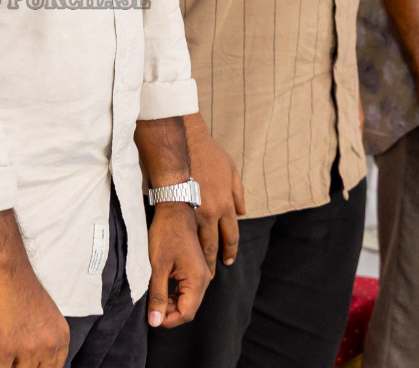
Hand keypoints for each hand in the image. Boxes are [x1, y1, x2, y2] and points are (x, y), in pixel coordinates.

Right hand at [0, 262, 69, 367]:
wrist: (6, 272)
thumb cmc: (21, 288)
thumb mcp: (47, 316)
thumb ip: (46, 337)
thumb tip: (36, 355)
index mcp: (61, 337)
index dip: (38, 367)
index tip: (26, 363)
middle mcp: (49, 346)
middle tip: (12, 362)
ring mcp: (28, 349)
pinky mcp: (6, 349)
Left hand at [146, 201, 208, 328]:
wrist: (174, 210)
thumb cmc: (165, 235)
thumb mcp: (157, 266)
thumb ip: (158, 296)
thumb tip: (155, 322)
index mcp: (197, 280)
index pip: (186, 313)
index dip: (168, 320)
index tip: (151, 317)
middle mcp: (204, 279)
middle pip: (188, 308)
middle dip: (168, 312)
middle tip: (149, 306)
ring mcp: (201, 274)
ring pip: (187, 300)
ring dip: (170, 303)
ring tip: (152, 296)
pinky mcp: (195, 269)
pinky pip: (186, 290)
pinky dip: (173, 294)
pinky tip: (159, 287)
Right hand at [185, 115, 243, 271]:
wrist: (184, 145)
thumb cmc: (209, 155)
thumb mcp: (231, 171)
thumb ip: (238, 193)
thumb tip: (242, 212)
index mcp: (226, 204)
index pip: (231, 235)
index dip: (230, 250)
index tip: (228, 261)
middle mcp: (211, 212)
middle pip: (212, 244)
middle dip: (212, 261)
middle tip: (210, 274)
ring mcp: (192, 211)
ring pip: (196, 242)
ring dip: (196, 257)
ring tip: (195, 268)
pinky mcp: (176, 207)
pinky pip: (182, 230)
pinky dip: (183, 243)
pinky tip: (180, 251)